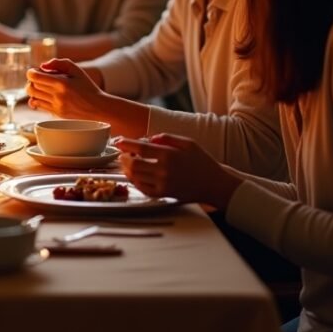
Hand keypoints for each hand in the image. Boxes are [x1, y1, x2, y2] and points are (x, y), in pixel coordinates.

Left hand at [25, 58, 105, 119]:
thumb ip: (59, 63)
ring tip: (41, 87)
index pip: (35, 77)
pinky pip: (39, 106)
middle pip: (31, 87)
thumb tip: (42, 66)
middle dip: (31, 81)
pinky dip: (36, 100)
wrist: (98, 108)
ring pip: (33, 97)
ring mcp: (56, 106)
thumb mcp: (76, 70)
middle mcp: (57, 95)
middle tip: (38, 79)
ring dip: (33, 91)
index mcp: (61, 82)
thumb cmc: (87, 87)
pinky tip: (42, 96)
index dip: (31, 72)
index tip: (35, 71)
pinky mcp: (57, 114)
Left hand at [115, 133, 241, 207]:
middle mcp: (164, 171)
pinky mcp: (164, 194)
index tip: (117, 141)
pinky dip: (135, 181)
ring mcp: (163, 184)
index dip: (126, 144)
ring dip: (127, 169)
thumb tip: (148, 139)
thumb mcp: (188, 143)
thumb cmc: (202, 161)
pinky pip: (143, 189)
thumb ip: (167, 137)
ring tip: (127, 162)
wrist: (214, 184)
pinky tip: (135, 175)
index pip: (140, 149)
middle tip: (122, 153)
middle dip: (123, 157)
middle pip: (133, 164)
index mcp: (169, 155)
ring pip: (136, 177)